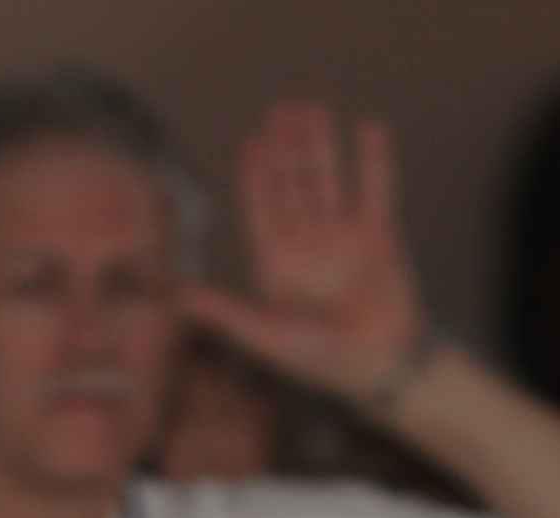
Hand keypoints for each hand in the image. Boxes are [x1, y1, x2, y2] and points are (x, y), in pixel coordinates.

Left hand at [185, 104, 432, 406]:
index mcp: (275, 261)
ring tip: (313, 108)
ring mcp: (343, 236)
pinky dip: (373, 160)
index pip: (262, 207)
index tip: (252, 142)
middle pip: (293, 184)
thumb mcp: (267, 334)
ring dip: (320, 145)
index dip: (257, 175)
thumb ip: (227, 311)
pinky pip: (376, 189)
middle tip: (281, 111)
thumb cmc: (321, 359)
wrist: (381, 366)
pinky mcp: (380, 235)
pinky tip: (368, 127)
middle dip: (287, 149)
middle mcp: (306, 243)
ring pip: (328, 179)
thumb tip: (178, 298)